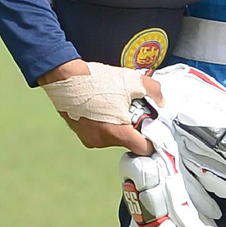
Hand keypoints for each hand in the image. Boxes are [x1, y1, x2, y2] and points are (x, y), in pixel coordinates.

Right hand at [37, 58, 163, 153]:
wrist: (65, 77)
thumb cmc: (97, 80)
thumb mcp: (133, 81)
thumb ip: (153, 91)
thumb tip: (161, 100)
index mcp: (117, 132)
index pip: (143, 149)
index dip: (153, 140)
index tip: (155, 130)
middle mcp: (103, 141)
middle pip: (129, 142)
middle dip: (135, 127)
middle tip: (135, 109)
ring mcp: (91, 139)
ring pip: (116, 136)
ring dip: (120, 124)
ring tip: (118, 104)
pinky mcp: (82, 134)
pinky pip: (102, 132)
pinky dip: (107, 122)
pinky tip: (106, 106)